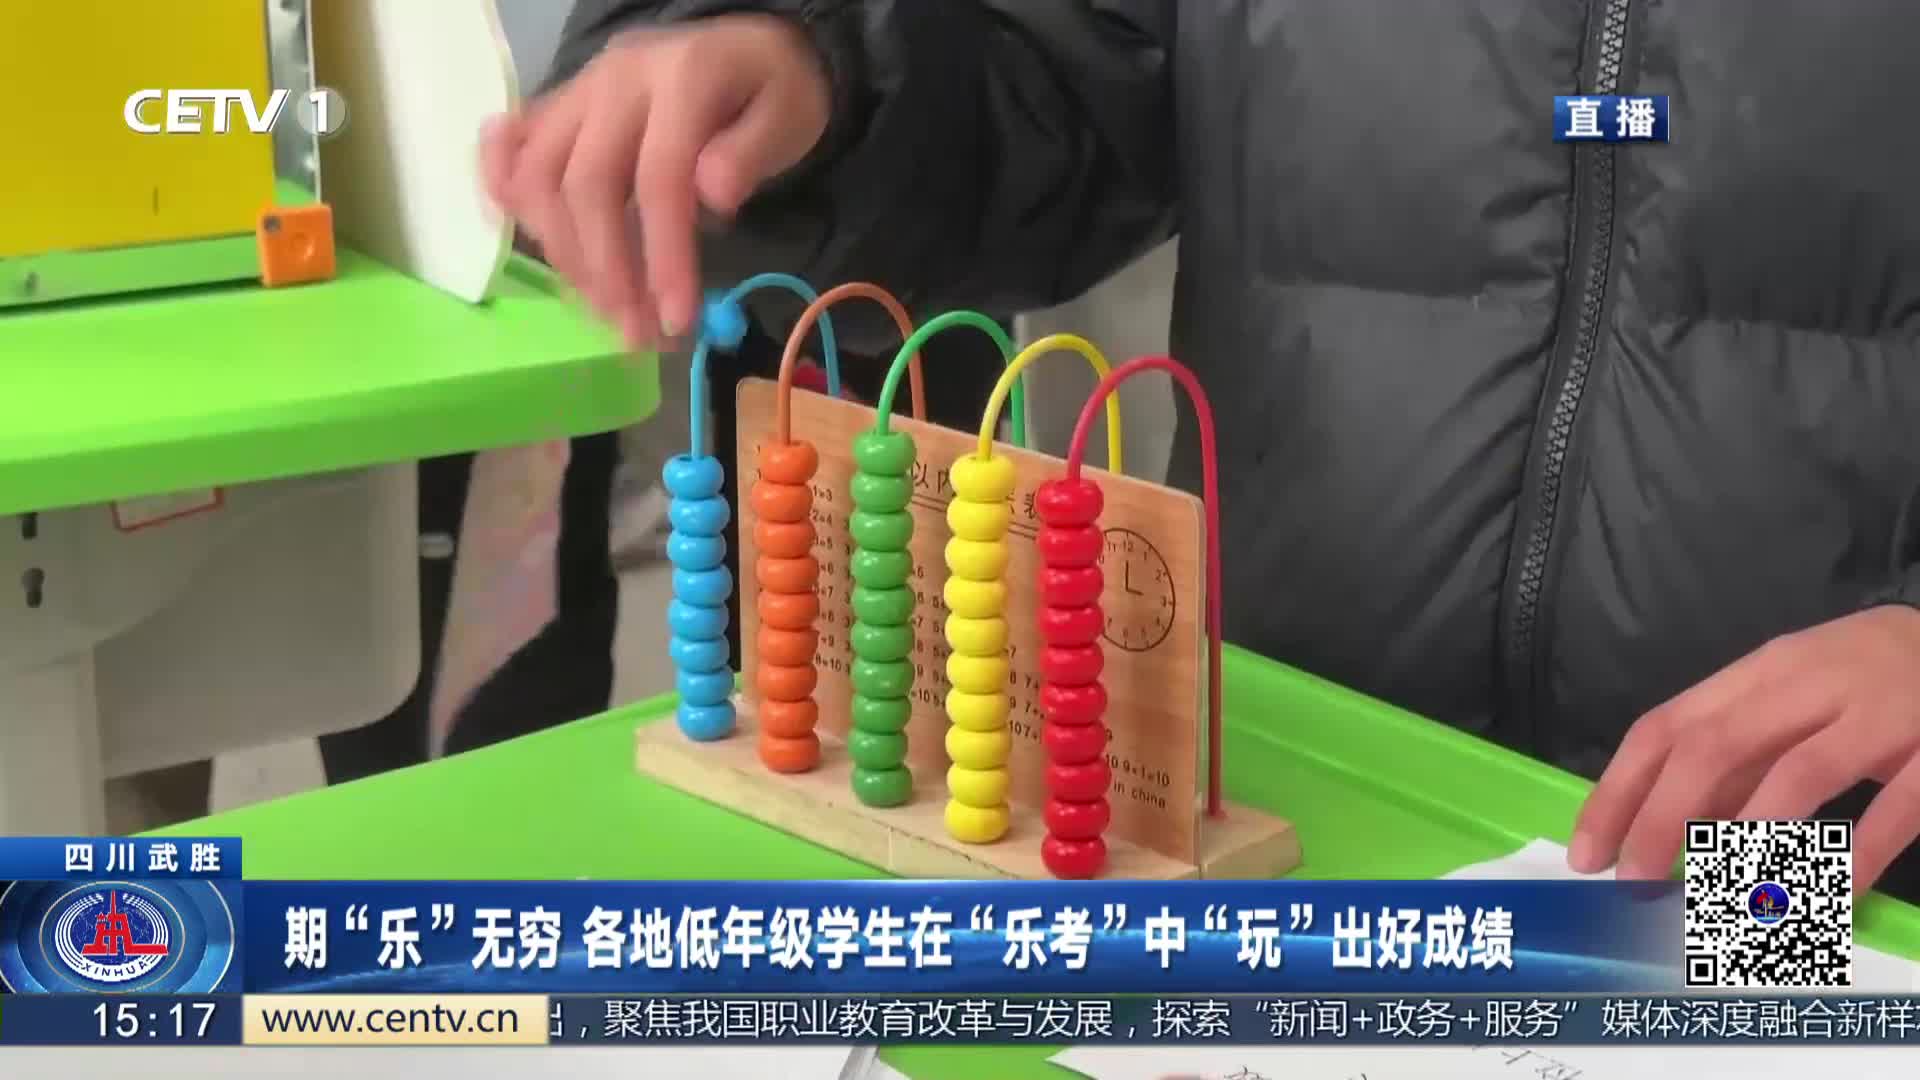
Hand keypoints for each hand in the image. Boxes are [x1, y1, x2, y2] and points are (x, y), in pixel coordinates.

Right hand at [481, 15, 830, 345]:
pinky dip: (507, 195)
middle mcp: (617, 80)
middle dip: (607, 271)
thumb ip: (752, 152)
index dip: (663, 256)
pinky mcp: (561, 105)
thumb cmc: (772, 90)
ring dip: (565, 254)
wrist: (747, 47)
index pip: (660, 177)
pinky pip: (514, 147)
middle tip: (636, 333)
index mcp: (682, 78)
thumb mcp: (790, 115)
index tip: (676, 321)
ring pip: (539, 175)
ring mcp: (580, 91)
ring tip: (605, 309)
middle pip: (586, 183)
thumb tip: (712, 194)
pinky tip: (531, 241)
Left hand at [1569, 605, 1919, 891]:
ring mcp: (1878, 713)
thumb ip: (1738, 756)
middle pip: (1714, 747)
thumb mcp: (1792, 699)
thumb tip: (1667, 825)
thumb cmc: (1866, 678)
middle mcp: (1809, 684)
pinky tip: (1826, 896)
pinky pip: (1894, 807)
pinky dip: (1856, 854)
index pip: (1666, 726)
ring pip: (1798, 776)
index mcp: (1760, 672)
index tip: (1588, 851)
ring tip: (1715, 902)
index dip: (1619, 790)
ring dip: (1748, 842)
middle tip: (1634, 881)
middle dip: (1662, 818)